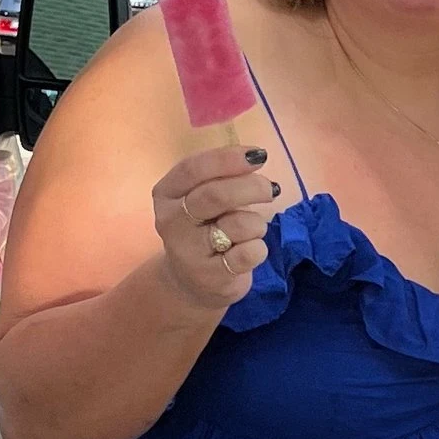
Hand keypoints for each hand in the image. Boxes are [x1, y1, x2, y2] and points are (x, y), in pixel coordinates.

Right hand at [152, 144, 273, 311]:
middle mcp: (171, 222)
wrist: (191, 282)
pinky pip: (250, 252)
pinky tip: (247, 252)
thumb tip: (255, 157)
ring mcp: (189, 252)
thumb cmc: (205, 228)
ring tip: (249, 231)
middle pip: (215, 195)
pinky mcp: (211, 277)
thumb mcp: (204, 198)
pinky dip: (258, 248)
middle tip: (271, 189)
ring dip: (256, 224)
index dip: (227, 159)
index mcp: (167, 194)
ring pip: (238, 224)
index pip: (193, 169)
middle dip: (251, 187)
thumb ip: (221, 177)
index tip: (258, 155)